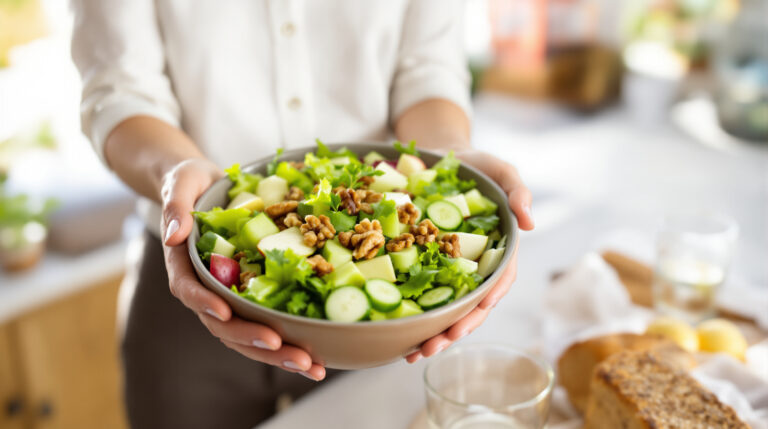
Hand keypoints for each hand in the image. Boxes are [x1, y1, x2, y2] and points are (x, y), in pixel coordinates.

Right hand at [160, 158, 325, 380]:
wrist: (203, 186)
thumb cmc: (188, 182)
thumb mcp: (180, 185)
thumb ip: (176, 208)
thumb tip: (174, 235)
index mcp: (184, 265)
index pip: (189, 290)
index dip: (204, 304)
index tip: (224, 312)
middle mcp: (206, 289)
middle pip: (223, 324)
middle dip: (253, 340)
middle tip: (285, 349)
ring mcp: (229, 296)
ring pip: (248, 334)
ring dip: (278, 354)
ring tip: (310, 367)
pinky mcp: (252, 297)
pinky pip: (268, 324)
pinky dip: (290, 344)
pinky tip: (317, 360)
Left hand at [405, 149, 532, 362]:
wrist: (443, 158)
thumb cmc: (478, 167)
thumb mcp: (501, 171)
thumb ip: (518, 191)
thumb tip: (531, 224)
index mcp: (498, 251)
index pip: (498, 282)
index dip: (487, 300)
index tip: (474, 314)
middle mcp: (476, 267)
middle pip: (470, 306)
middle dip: (454, 329)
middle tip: (434, 347)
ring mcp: (451, 269)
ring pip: (446, 309)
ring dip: (433, 334)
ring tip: (415, 353)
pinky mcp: (427, 266)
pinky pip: (422, 294)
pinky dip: (414, 317)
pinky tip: (399, 336)